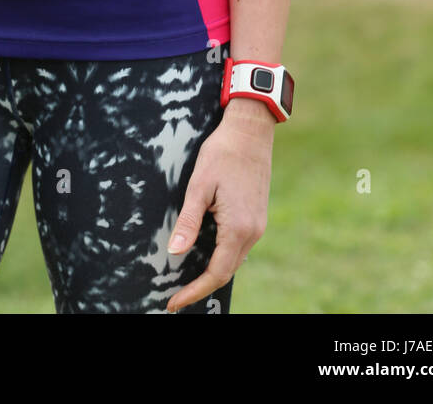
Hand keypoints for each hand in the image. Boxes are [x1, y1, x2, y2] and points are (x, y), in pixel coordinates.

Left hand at [165, 99, 274, 311]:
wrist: (251, 131)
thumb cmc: (222, 153)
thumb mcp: (199, 185)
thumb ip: (188, 221)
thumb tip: (174, 252)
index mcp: (238, 228)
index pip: (216, 273)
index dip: (194, 291)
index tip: (174, 303)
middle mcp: (253, 231)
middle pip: (227, 270)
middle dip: (201, 285)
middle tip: (176, 295)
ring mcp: (258, 224)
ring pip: (234, 258)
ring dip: (212, 270)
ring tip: (187, 278)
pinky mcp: (257, 215)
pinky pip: (239, 245)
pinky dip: (222, 254)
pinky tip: (206, 251)